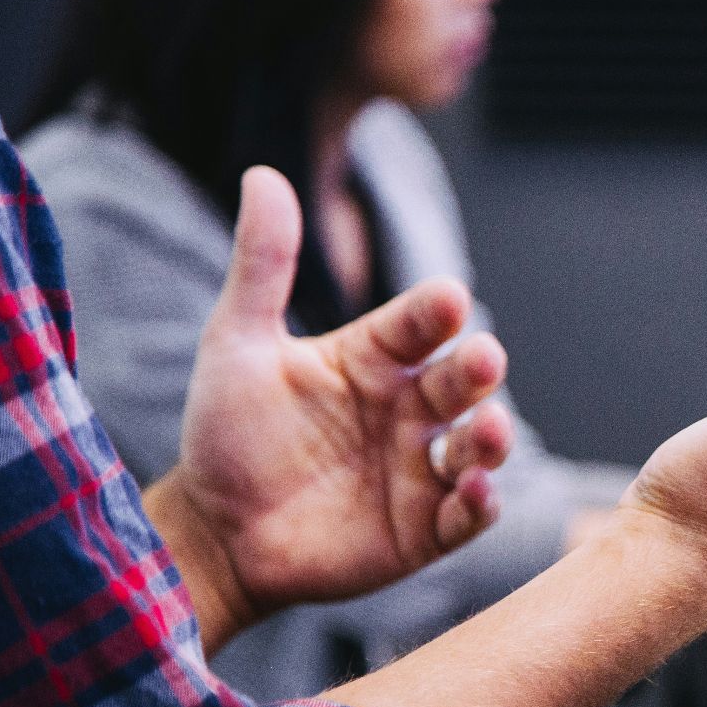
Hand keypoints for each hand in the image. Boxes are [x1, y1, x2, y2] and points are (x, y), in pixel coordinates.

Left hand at [147, 167, 514, 649]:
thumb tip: (263, 174)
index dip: (434, 312)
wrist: (214, 533)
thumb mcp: (236, 343)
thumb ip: (262, 265)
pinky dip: (480, 504)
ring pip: (478, 446)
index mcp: (374, 360)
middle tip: (482, 359)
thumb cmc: (227, 434)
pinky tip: (474, 491)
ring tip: (488, 430)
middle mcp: (408, 409)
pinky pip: (467, 515)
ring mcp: (420, 469)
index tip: (446, 298)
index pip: (418, 325)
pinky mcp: (424, 529)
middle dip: (477, 369)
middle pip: (460, 382)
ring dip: (493, 438)